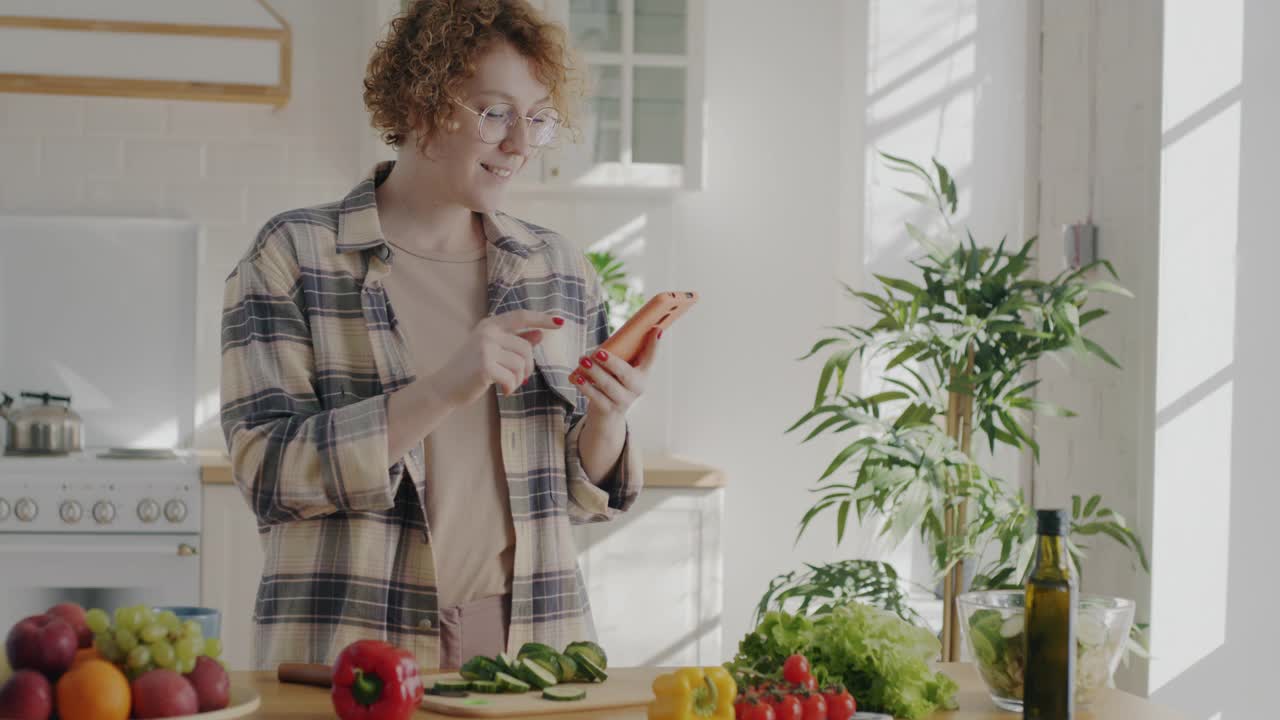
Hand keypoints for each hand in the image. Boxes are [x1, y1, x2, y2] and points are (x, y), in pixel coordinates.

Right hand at [429, 310, 563, 405]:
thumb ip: (515, 341)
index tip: (560, 322)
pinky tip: (504, 391)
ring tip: (508, 384)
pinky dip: (512, 388)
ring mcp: (485, 348)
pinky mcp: (485, 366)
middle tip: (519, 379)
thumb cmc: (470, 369)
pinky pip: (512, 377)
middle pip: (526, 347)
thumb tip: (540, 334)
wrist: (444, 387)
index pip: (521, 316)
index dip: (541, 319)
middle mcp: (487, 332)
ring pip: (521, 363)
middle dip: (528, 367)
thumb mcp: (493, 350)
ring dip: (519, 379)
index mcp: (490, 325)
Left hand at [571, 327, 660, 418]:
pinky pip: (596, 397)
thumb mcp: (621, 370)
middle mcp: (636, 389)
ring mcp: (623, 401)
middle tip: (597, 353)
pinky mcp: (608, 410)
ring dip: (595, 372)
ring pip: (608, 385)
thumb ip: (623, 353)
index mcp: (642, 375)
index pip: (651, 358)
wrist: (608, 418)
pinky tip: (577, 377)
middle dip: (612, 362)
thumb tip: (625, 329)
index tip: (655, 329)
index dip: (655, 345)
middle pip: (626, 374)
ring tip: (583, 360)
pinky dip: (585, 386)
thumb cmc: (614, 385)